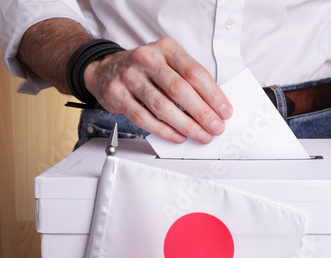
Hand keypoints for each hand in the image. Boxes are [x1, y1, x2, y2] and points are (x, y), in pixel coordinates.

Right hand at [83, 38, 232, 143]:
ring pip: (162, 106)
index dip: (213, 94)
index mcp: (166, 49)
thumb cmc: (145, 69)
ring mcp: (130, 76)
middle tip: (215, 127)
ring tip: (200, 135)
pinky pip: (143, 117)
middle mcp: (147, 59)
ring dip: (185, 125)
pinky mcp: (117, 95)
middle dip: (202, 113)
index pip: (194, 72)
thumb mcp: (168, 63)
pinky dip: (163, 130)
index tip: (225, 111)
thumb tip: (213, 107)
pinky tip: (177, 136)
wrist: (105, 69)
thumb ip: (188, 80)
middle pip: (179, 89)